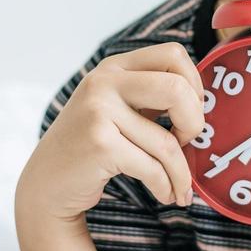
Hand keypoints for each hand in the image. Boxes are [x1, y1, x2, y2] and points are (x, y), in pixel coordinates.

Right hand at [18, 42, 205, 221]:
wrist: (46, 183)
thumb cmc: (91, 147)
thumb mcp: (117, 108)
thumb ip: (151, 97)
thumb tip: (204, 104)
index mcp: (115, 67)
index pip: (174, 54)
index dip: (194, 85)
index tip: (185, 115)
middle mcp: (104, 81)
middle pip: (177, 89)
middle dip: (194, 124)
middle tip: (186, 145)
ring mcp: (99, 111)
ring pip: (167, 142)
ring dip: (181, 173)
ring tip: (179, 188)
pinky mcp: (99, 144)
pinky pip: (152, 167)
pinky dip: (166, 186)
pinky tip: (166, 195)